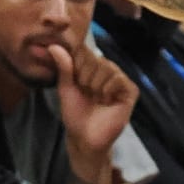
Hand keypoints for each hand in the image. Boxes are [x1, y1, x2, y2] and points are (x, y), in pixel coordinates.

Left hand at [48, 36, 138, 164]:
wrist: (84, 138)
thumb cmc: (75, 114)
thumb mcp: (66, 88)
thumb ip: (63, 66)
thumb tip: (53, 45)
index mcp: (92, 67)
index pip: (84, 51)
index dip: (76, 66)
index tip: (75, 83)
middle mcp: (108, 70)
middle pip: (95, 58)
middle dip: (85, 78)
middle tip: (87, 94)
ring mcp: (120, 80)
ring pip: (106, 67)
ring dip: (95, 85)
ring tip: (96, 98)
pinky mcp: (130, 91)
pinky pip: (118, 78)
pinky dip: (108, 89)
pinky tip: (106, 100)